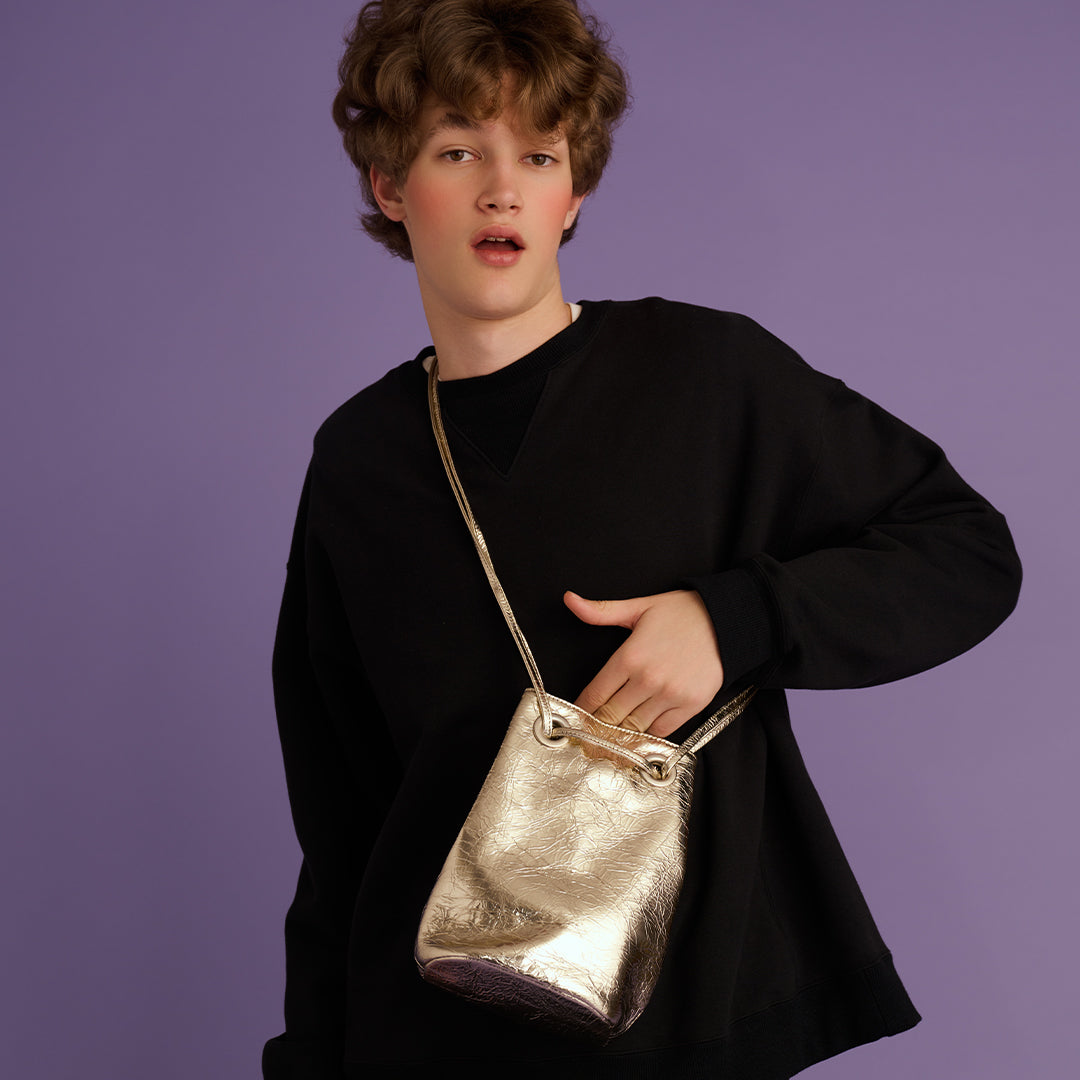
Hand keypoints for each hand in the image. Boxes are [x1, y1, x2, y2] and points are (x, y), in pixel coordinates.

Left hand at [564, 589, 724, 738]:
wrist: (727, 620)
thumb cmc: (682, 613)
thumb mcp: (638, 607)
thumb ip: (600, 611)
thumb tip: (570, 599)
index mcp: (630, 657)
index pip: (595, 694)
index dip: (581, 709)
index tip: (577, 716)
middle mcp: (648, 679)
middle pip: (610, 716)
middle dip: (595, 728)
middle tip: (587, 737)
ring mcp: (670, 694)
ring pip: (634, 728)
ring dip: (620, 735)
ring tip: (610, 740)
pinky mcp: (691, 705)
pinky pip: (661, 731)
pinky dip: (648, 733)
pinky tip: (640, 730)